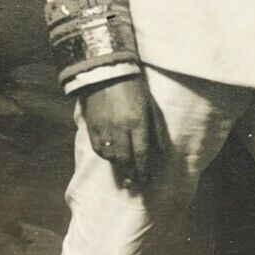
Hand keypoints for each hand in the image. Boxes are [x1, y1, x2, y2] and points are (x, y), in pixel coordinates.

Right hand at [80, 75, 161, 190]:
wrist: (106, 71)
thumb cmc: (133, 86)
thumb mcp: (150, 105)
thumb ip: (156, 128)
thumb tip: (162, 151)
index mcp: (137, 122)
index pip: (142, 153)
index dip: (144, 169)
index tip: (146, 179)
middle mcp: (120, 128)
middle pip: (125, 159)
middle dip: (131, 173)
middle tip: (134, 183)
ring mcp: (104, 128)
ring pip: (111, 156)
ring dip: (118, 166)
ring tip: (123, 172)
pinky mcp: (91, 126)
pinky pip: (98, 149)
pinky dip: (105, 156)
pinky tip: (111, 158)